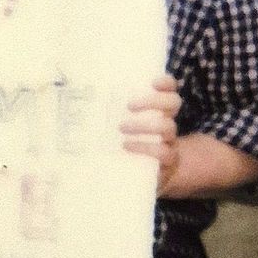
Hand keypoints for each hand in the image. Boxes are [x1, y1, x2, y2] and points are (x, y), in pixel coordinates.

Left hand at [120, 74, 180, 194]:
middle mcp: (167, 121)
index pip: (170, 90)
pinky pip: (163, 152)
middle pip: (173, 103)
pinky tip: (127, 146)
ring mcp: (170, 141)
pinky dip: (144, 147)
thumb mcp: (121, 126)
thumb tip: (84, 97)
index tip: (152, 82)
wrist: (142, 175)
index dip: (166, 83)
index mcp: (159, 110)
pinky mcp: (167, 162)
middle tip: (129, 105)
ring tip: (121, 127)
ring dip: (144, 125)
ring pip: (167, 127)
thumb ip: (112, 113)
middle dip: (153, 101)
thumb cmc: (127, 144)